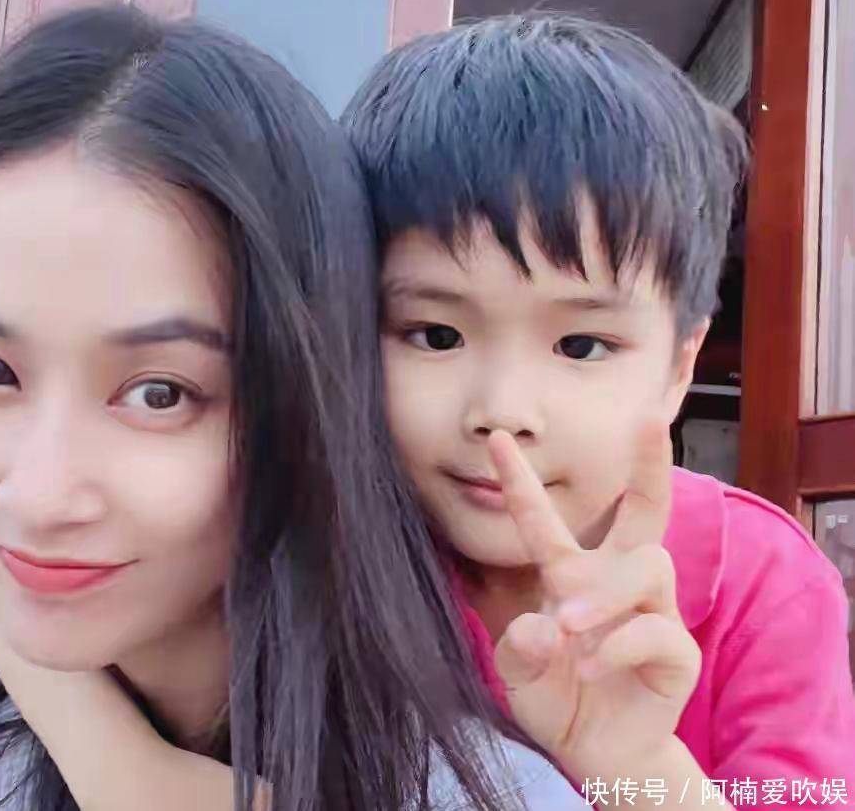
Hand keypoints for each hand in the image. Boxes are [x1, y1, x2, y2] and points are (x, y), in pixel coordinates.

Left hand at [490, 422, 700, 784]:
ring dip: (604, 595)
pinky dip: (618, 647)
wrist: (597, 753)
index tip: (496, 440)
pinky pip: (655, 630)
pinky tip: (592, 670)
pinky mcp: (676, 651)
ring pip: (646, 566)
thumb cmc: (557, 696)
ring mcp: (652, 611)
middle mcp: (615, 581)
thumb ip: (519, 651)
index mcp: (570, 575)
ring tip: (570, 629)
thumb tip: (546, 625)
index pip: (545, 520)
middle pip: (645, 510)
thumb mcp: (518, 675)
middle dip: (650, 463)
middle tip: (650, 420)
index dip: (520, 480)